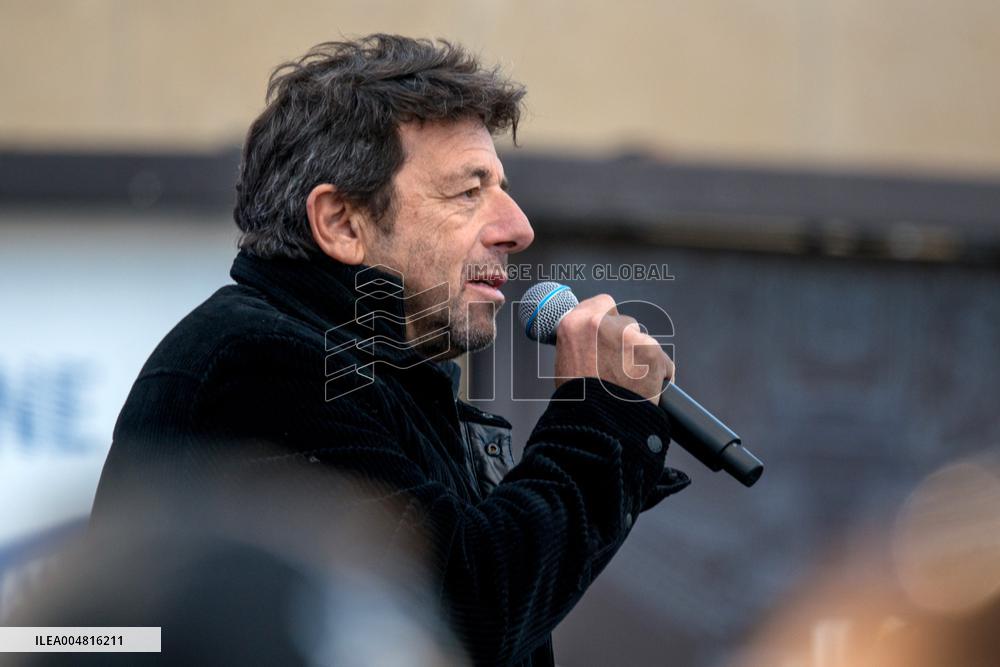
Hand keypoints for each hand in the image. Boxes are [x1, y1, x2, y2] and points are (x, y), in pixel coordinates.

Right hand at [553, 294, 674, 403]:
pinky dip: (659, 373)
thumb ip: (581, 342)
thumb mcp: (566, 362)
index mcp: (574, 324)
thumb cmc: (580, 401)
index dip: (609, 319)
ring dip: (641, 357)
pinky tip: (647, 387)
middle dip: (626, 342)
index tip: (611, 331)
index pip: (601, 304)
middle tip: (619, 366)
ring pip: (644, 341)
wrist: (596, 424)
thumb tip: (594, 339)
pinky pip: (663, 360)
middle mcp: (600, 324)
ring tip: (631, 382)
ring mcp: (628, 336)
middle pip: (625, 323)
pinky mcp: (651, 351)